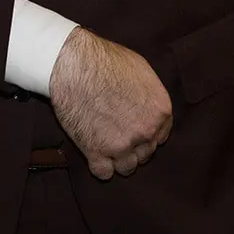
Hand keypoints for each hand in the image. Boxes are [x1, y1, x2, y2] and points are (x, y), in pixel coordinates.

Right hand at [48, 27, 172, 179]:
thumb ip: (151, 94)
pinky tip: (94, 152)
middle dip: (133, 146)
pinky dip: (100, 166)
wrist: (72, 63)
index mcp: (160, 111)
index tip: (133, 128)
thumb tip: (150, 107)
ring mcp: (122, 144)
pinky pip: (104, 173)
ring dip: (118, 159)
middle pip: (145, 153)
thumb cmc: (103, 59)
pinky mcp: (96, 151)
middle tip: (115, 132)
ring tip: (105, 144)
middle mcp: (146, 131)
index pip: (161, 136)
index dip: (146, 133)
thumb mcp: (140, 69)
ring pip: (127, 167)